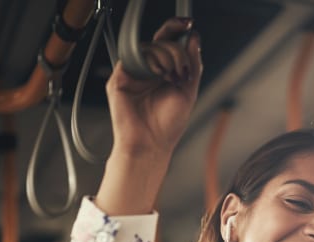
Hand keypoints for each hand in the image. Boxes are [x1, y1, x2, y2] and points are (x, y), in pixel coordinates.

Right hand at [106, 17, 202, 157]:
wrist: (152, 144)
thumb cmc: (168, 125)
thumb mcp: (188, 91)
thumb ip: (193, 64)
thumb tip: (194, 38)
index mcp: (162, 71)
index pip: (168, 42)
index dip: (176, 29)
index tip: (189, 24)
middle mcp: (147, 70)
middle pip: (160, 40)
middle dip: (176, 49)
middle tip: (182, 68)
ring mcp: (133, 73)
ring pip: (149, 47)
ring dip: (166, 57)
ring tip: (172, 77)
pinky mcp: (120, 78)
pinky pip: (135, 58)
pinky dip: (151, 62)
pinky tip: (159, 75)